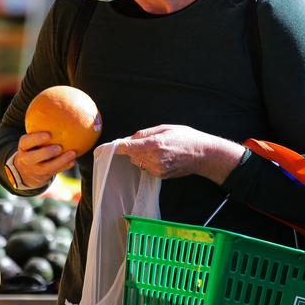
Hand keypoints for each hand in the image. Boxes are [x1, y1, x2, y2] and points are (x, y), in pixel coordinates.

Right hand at [13, 131, 78, 187]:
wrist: (24, 169)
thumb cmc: (32, 147)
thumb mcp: (31, 139)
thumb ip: (40, 126)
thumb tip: (59, 107)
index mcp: (23, 147)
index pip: (26, 142)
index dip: (36, 138)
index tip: (48, 134)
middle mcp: (26, 159)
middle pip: (33, 157)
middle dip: (46, 153)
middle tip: (59, 147)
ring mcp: (34, 169)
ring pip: (46, 168)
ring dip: (60, 161)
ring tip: (72, 154)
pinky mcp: (42, 177)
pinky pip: (54, 172)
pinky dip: (64, 167)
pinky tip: (73, 161)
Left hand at [115, 125, 244, 182]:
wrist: (204, 155)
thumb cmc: (187, 138)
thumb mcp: (165, 128)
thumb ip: (144, 133)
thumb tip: (129, 139)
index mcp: (154, 145)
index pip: (126, 148)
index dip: (112, 148)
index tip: (100, 150)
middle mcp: (154, 159)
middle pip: (130, 154)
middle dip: (133, 147)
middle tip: (147, 140)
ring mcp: (157, 169)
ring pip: (137, 161)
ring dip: (141, 154)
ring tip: (159, 148)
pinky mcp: (160, 176)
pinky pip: (146, 167)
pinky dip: (148, 161)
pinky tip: (163, 156)